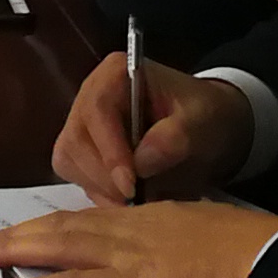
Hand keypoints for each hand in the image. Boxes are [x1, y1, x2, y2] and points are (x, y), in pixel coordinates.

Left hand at [0, 200, 277, 277]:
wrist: (274, 262)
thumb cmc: (258, 255)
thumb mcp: (217, 237)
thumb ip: (190, 244)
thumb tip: (181, 256)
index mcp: (158, 217)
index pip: (97, 216)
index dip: (61, 223)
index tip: (35, 227)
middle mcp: (136, 228)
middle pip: (68, 225)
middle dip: (24, 232)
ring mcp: (132, 255)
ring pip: (61, 246)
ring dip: (17, 251)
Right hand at [50, 55, 253, 205]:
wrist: (207, 125)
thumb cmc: (204, 114)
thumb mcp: (201, 120)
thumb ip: (175, 136)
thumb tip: (141, 162)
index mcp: (115, 74)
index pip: (97, 110)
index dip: (109, 149)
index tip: (131, 184)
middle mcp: (90, 96)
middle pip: (75, 140)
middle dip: (103, 176)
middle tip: (136, 200)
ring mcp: (83, 124)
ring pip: (69, 161)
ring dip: (100, 189)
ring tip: (136, 201)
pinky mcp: (84, 151)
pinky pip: (77, 177)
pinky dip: (100, 195)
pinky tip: (128, 202)